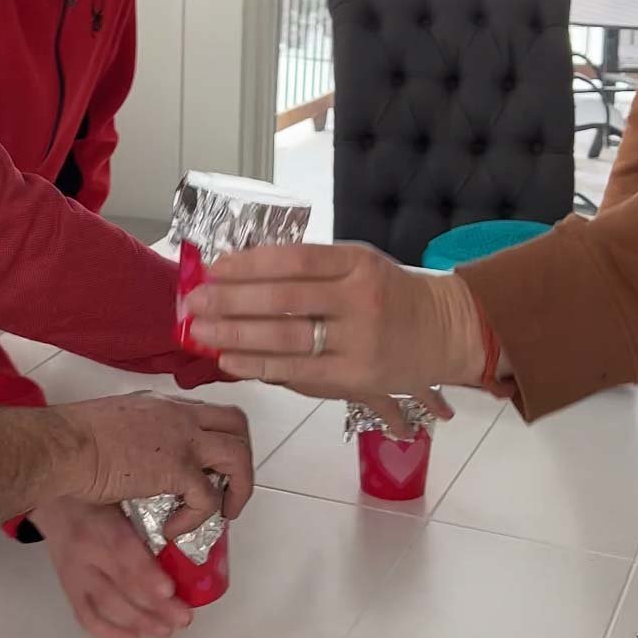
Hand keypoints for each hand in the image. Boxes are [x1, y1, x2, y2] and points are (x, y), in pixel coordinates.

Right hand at [31, 497, 192, 637]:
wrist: (52, 498)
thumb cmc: (96, 494)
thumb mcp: (121, 493)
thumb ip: (147, 513)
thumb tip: (187, 535)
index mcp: (101, 523)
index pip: (123, 551)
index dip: (146, 574)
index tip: (170, 591)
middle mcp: (85, 551)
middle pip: (120, 584)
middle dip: (154, 606)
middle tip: (183, 618)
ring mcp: (74, 573)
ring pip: (106, 604)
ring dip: (138, 622)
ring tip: (166, 631)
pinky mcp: (68, 587)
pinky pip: (85, 616)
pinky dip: (109, 632)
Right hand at [59, 393, 252, 534]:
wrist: (65, 444)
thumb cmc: (74, 436)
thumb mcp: (117, 421)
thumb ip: (140, 432)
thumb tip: (143, 455)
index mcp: (164, 405)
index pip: (209, 413)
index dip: (217, 440)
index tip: (210, 468)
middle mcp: (181, 416)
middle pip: (237, 425)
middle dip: (241, 459)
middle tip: (228, 490)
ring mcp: (183, 440)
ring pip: (238, 456)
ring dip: (237, 488)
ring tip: (221, 514)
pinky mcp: (178, 469)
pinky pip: (207, 497)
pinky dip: (196, 519)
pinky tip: (174, 529)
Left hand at [184, 244, 484, 434]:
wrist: (444, 331)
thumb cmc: (387, 294)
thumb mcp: (357, 264)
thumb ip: (308, 269)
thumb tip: (237, 275)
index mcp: (357, 262)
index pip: (294, 260)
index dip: (248, 264)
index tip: (212, 269)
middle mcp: (360, 299)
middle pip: (284, 300)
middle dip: (230, 301)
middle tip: (192, 302)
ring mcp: (361, 341)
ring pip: (287, 339)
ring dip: (236, 334)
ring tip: (200, 330)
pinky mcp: (358, 377)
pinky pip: (298, 371)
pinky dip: (258, 365)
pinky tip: (230, 359)